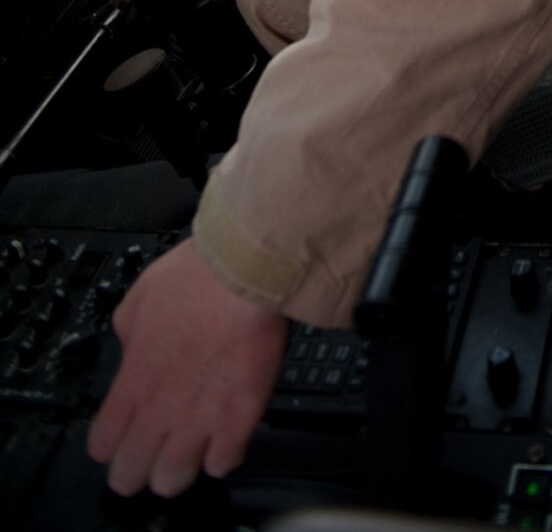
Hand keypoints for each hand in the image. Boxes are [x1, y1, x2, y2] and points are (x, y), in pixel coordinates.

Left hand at [87, 237, 287, 497]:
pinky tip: (225, 434)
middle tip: (151, 454)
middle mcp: (159, 412)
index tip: (122, 436)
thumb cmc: (196, 275)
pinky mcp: (239, 419)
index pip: (103, 446)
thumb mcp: (139, 299)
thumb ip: (130, 337)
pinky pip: (223, 464)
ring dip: (178, 468)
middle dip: (136, 470)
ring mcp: (199, 420)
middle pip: (130, 477)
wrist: (246, 270)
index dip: (111, 445)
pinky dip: (222, 455)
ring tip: (190, 448)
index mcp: (132, 383)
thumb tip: (135, 351)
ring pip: (173, 481)